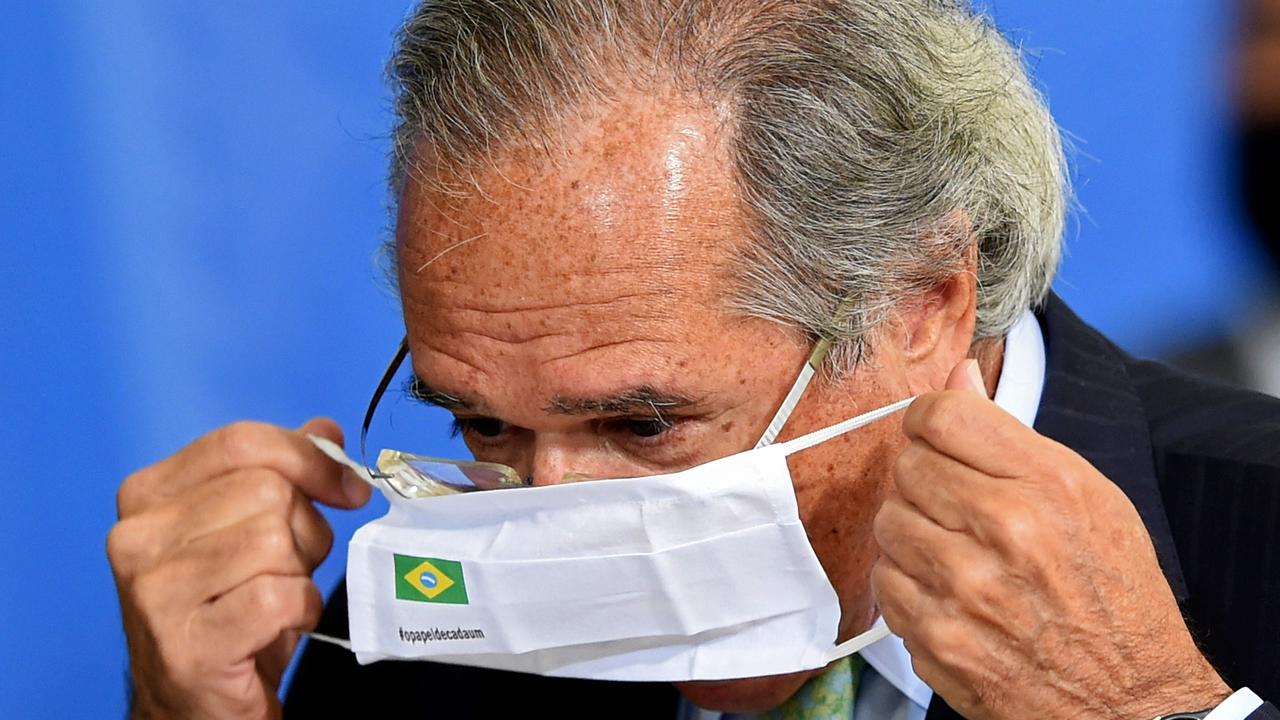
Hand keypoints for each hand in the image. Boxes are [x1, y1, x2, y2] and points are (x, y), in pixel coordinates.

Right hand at [107, 419, 371, 719]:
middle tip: (292, 566)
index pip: (241, 443)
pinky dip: (299, 609)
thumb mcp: (249, 529)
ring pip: (276, 542)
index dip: (308, 458)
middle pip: (268, 492)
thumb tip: (325, 430)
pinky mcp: (188, 645)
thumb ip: (280, 472)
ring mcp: (157, 593)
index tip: (345, 487)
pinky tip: (280, 623)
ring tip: (280, 596)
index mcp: (147, 495)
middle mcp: (138, 538)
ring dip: (301, 572)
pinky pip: (280, 596)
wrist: (195, 704)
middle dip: (305, 528)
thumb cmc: (227, 610)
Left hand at [871, 361, 1230, 718]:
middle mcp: (1004, 530)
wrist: (1127, 701)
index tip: (936, 438)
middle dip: (924, 480)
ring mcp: (965, 588)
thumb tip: (955, 377)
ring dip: (912, 533)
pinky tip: (948, 593)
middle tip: (956, 506)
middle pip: (906, 467)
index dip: (929, 422)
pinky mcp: (937, 637)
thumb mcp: (1087, 497)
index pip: (939, 417)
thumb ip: (1009, 434)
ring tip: (957, 552)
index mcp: (1047, 484)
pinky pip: (885, 582)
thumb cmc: (1111, 594)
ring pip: (887, 523)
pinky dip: (908, 584)